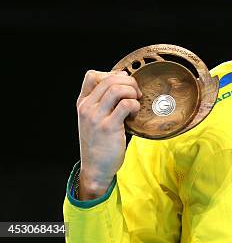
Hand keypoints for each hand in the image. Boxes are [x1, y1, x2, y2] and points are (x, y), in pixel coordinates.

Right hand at [76, 70, 141, 198]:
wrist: (96, 168)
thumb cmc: (101, 142)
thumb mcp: (95, 119)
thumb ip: (104, 101)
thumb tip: (125, 80)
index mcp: (83, 103)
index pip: (92, 75)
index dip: (112, 74)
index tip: (123, 85)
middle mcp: (87, 107)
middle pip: (110, 79)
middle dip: (129, 82)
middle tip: (136, 94)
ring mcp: (96, 117)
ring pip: (118, 89)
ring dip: (133, 93)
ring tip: (135, 104)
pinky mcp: (108, 127)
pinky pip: (126, 104)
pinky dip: (135, 105)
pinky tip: (134, 115)